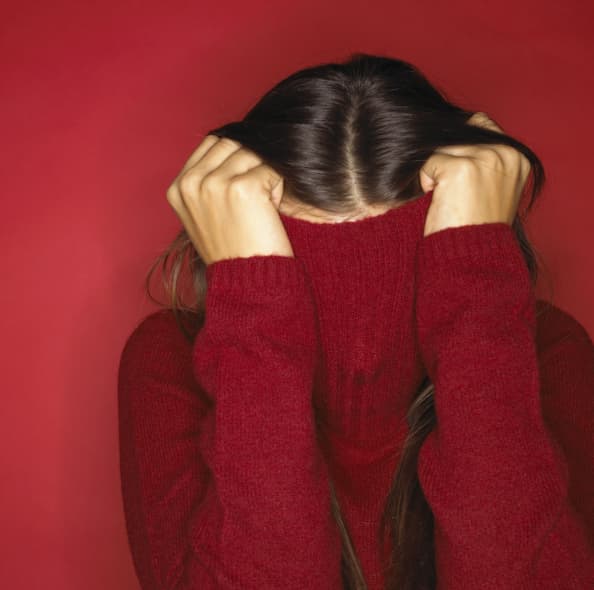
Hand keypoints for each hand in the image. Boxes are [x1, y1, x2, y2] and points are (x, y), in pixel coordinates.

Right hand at [166, 134, 293, 264]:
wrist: (247, 282)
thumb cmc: (232, 250)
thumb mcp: (204, 215)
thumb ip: (208, 182)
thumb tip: (233, 143)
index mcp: (178, 188)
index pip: (212, 143)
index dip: (236, 155)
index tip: (247, 178)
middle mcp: (192, 183)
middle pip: (232, 142)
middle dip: (250, 162)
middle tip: (258, 196)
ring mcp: (215, 184)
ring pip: (252, 152)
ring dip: (264, 174)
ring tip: (263, 206)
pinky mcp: (242, 188)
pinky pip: (270, 168)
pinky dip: (277, 186)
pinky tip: (271, 211)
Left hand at [419, 112, 531, 236]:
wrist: (472, 259)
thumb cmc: (476, 228)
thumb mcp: (492, 189)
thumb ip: (483, 161)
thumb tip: (452, 132)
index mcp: (518, 158)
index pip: (480, 125)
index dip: (458, 147)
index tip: (455, 175)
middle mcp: (505, 153)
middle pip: (456, 136)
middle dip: (446, 162)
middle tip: (453, 195)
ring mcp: (484, 159)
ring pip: (441, 148)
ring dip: (435, 173)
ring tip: (448, 199)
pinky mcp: (461, 168)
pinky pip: (428, 162)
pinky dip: (426, 182)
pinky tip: (440, 202)